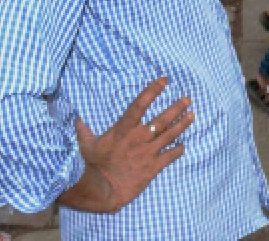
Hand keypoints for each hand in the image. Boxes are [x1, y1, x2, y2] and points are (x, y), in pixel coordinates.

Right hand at [74, 79, 193, 212]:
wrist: (103, 188)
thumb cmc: (94, 165)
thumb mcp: (86, 144)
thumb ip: (83, 129)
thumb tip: (76, 118)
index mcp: (124, 129)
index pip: (140, 104)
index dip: (153, 90)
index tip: (164, 80)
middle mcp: (139, 137)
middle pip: (162, 119)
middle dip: (177, 108)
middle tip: (188, 99)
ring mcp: (148, 152)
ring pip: (170, 135)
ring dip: (182, 124)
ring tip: (192, 116)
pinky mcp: (153, 167)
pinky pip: (170, 156)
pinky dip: (178, 150)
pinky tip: (184, 145)